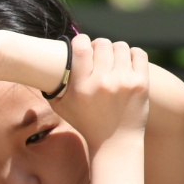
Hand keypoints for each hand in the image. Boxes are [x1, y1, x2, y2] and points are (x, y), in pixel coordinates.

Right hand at [56, 34, 148, 150]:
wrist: (116, 143)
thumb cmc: (85, 122)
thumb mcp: (61, 106)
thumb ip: (51, 85)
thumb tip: (42, 61)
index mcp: (82, 87)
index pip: (81, 47)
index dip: (81, 40)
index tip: (82, 45)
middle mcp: (103, 83)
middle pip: (102, 44)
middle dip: (99, 46)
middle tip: (98, 55)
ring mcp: (124, 82)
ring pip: (121, 46)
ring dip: (115, 51)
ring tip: (113, 61)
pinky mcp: (141, 84)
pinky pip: (138, 53)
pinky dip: (132, 55)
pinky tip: (126, 64)